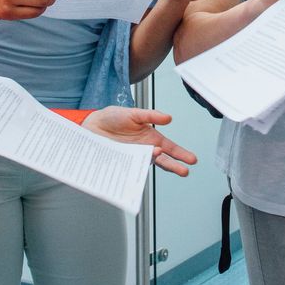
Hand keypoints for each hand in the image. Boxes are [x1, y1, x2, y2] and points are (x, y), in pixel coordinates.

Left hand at [82, 107, 197, 175]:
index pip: (170, 148)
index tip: (192, 160)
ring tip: (159, 157)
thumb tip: (168, 118)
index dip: (181, 154)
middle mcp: (144, 150)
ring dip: (155, 164)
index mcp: (151, 138)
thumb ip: (151, 115)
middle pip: (163, 160)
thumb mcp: (134, 113)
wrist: (92, 125)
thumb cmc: (114, 118)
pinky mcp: (122, 162)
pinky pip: (131, 167)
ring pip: (148, 165)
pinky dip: (136, 168)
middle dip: (174, 166)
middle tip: (184, 171)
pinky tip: (140, 166)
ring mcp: (133, 157)